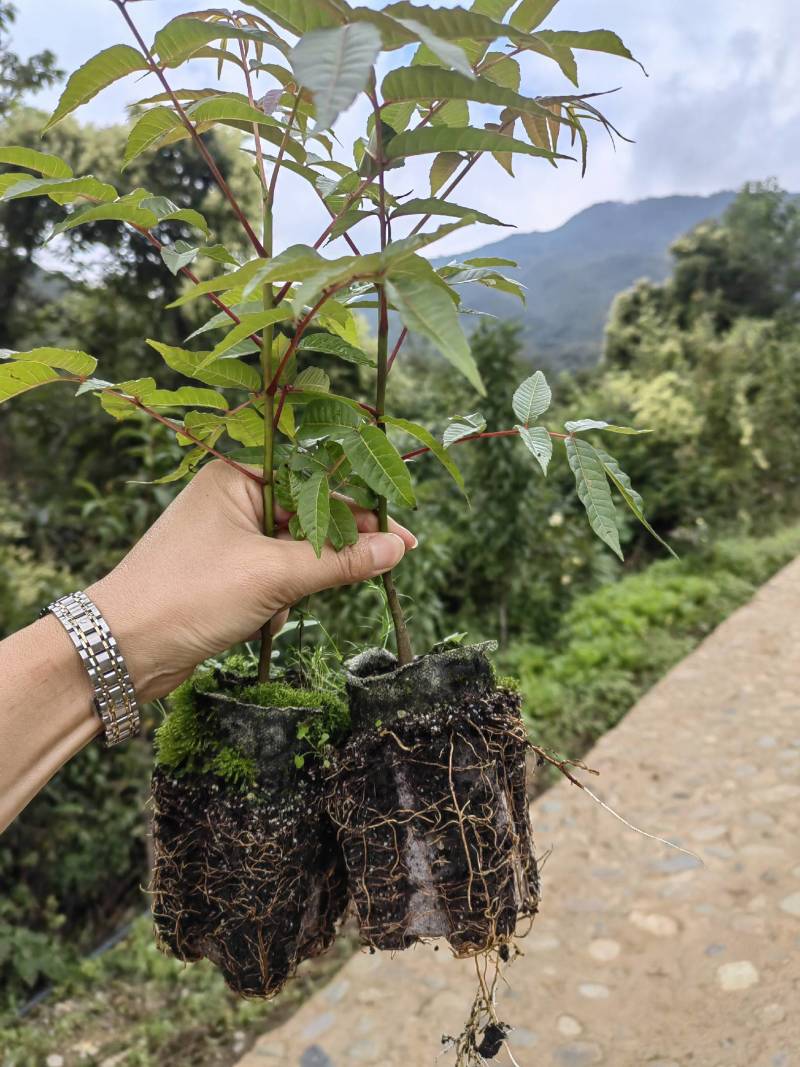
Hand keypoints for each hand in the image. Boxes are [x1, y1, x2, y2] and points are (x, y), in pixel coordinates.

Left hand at [87, 461, 415, 701]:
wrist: (120, 651)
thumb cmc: (189, 595)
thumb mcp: (274, 575)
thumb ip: (340, 561)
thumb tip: (396, 549)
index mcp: (238, 476)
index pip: (317, 479)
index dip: (363, 507)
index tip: (403, 535)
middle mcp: (233, 499)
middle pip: (309, 517)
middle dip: (330, 553)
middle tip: (379, 569)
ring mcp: (228, 538)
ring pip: (295, 553)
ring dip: (299, 585)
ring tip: (278, 608)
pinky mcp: (225, 574)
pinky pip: (275, 579)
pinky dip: (277, 602)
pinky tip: (260, 623)